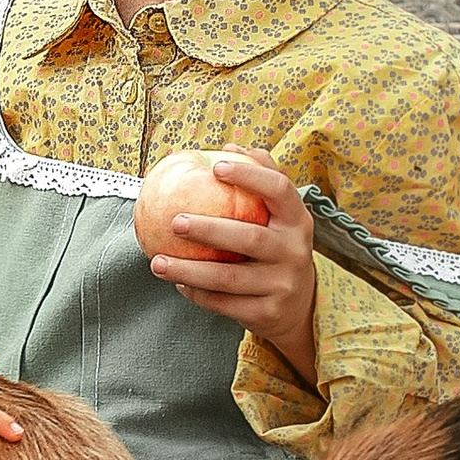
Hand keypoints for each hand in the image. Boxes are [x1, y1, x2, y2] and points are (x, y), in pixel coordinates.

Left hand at [148, 149, 318, 377]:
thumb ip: (261, 179)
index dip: (249, 176)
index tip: (215, 166)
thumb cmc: (279, 248)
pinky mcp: (267, 313)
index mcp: (297, 220)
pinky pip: (223, 304)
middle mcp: (294, 251)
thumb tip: (231, 145)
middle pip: (249, 237)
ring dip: (188, 270)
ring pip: (228, 279)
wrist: (301, 307)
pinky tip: (176, 283)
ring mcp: (283, 284)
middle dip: (209, 229)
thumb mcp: (281, 216)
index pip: (279, 190)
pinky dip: (196, 294)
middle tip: (174, 222)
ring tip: (157, 262)